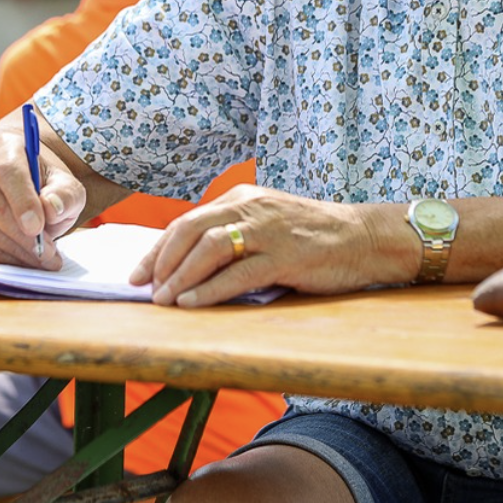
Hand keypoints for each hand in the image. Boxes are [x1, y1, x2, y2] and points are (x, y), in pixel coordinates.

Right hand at [0, 116, 83, 268]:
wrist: (8, 169)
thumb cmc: (38, 177)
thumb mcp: (61, 179)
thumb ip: (64, 193)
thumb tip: (51, 210)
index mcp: (3, 146)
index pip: (8, 172)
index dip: (22, 201)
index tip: (38, 227)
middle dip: (18, 234)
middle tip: (47, 254)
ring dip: (9, 250)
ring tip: (39, 261)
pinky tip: (19, 261)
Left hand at [131, 185, 404, 306]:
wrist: (364, 237)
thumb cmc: (312, 236)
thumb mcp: (267, 223)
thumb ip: (233, 234)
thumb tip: (188, 266)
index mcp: (242, 198)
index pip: (188, 221)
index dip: (158, 248)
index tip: (139, 272)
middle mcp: (251, 208)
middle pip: (190, 230)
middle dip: (159, 261)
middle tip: (142, 287)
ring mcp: (269, 231)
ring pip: (209, 249)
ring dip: (180, 276)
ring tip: (163, 300)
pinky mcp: (286, 257)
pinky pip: (238, 274)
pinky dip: (210, 290)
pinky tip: (192, 304)